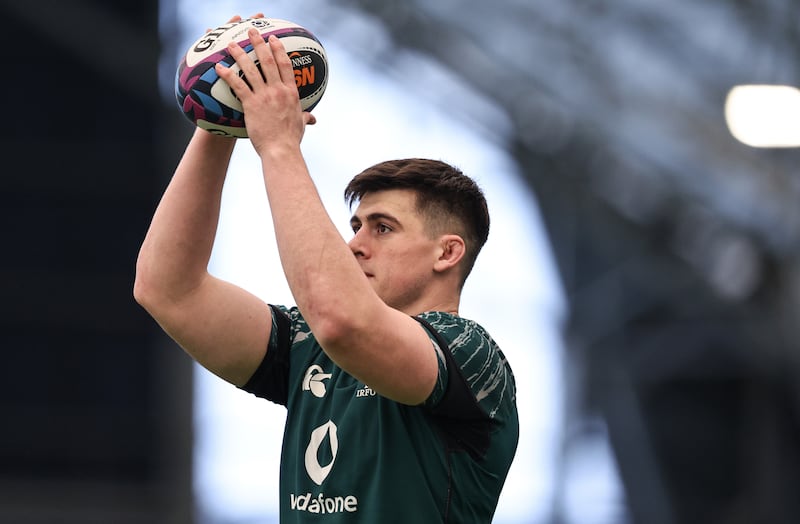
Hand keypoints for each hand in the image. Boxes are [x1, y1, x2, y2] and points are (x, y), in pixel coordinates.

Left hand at [215, 27, 316, 156]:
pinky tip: (219, 67)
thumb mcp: (300, 125)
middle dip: (259, 44)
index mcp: (291, 93)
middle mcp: (279, 91)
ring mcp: (265, 96)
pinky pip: (238, 85)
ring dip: (240, 54)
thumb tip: (312, 118)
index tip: (273, 39)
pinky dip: (228, 75)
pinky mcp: (252, 104)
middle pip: (268, 61)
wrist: (281, 151)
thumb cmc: (290, 141)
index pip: (285, 66)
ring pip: (251, 69)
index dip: (279, 50)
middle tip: (252, 32)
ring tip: (231, 44)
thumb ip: (305, 118)